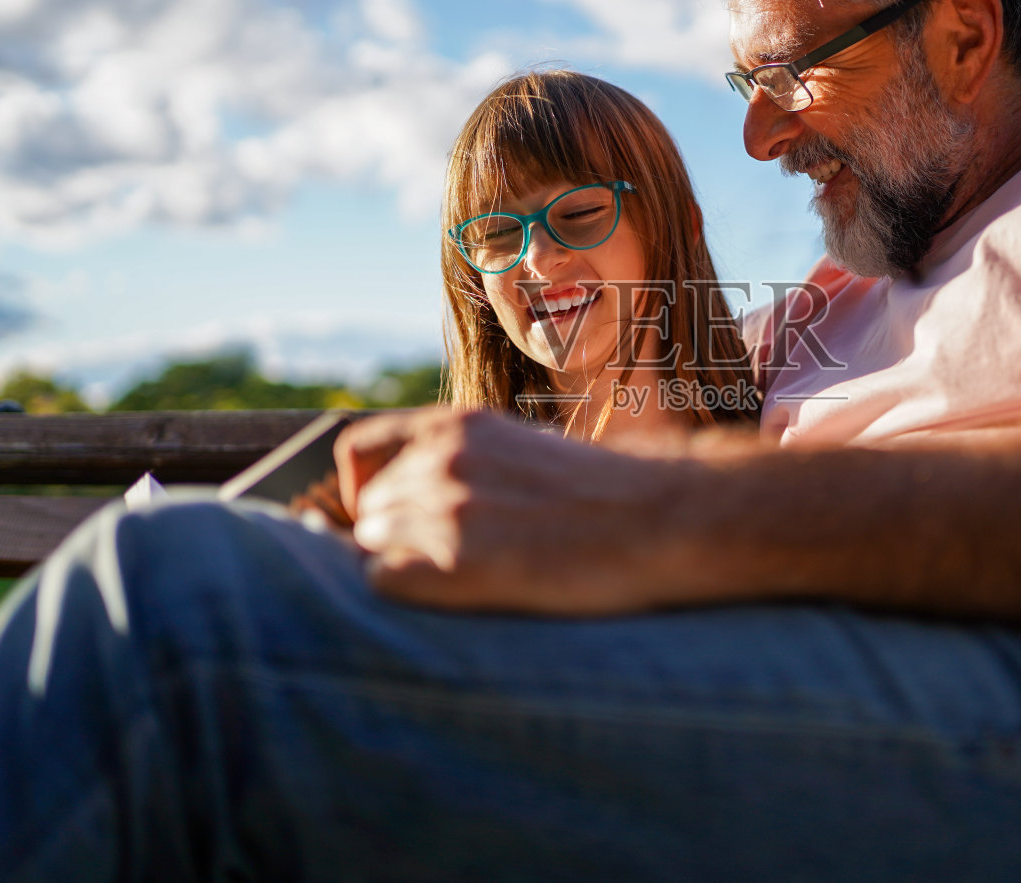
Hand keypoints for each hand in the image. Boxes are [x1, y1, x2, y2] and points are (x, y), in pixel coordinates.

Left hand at [333, 407, 699, 612]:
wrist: (662, 518)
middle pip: (368, 510)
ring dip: (407, 568)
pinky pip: (383, 582)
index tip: (389, 517)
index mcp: (457, 426)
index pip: (358, 451)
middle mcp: (439, 460)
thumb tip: (425, 501)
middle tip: (448, 562)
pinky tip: (462, 596)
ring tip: (468, 579)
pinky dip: (411, 594)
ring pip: (372, 546)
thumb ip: (471, 466)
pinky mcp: (453, 563)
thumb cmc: (612, 494)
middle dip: (393, 537)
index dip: (364, 491)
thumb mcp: (528, 452)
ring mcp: (443, 510)